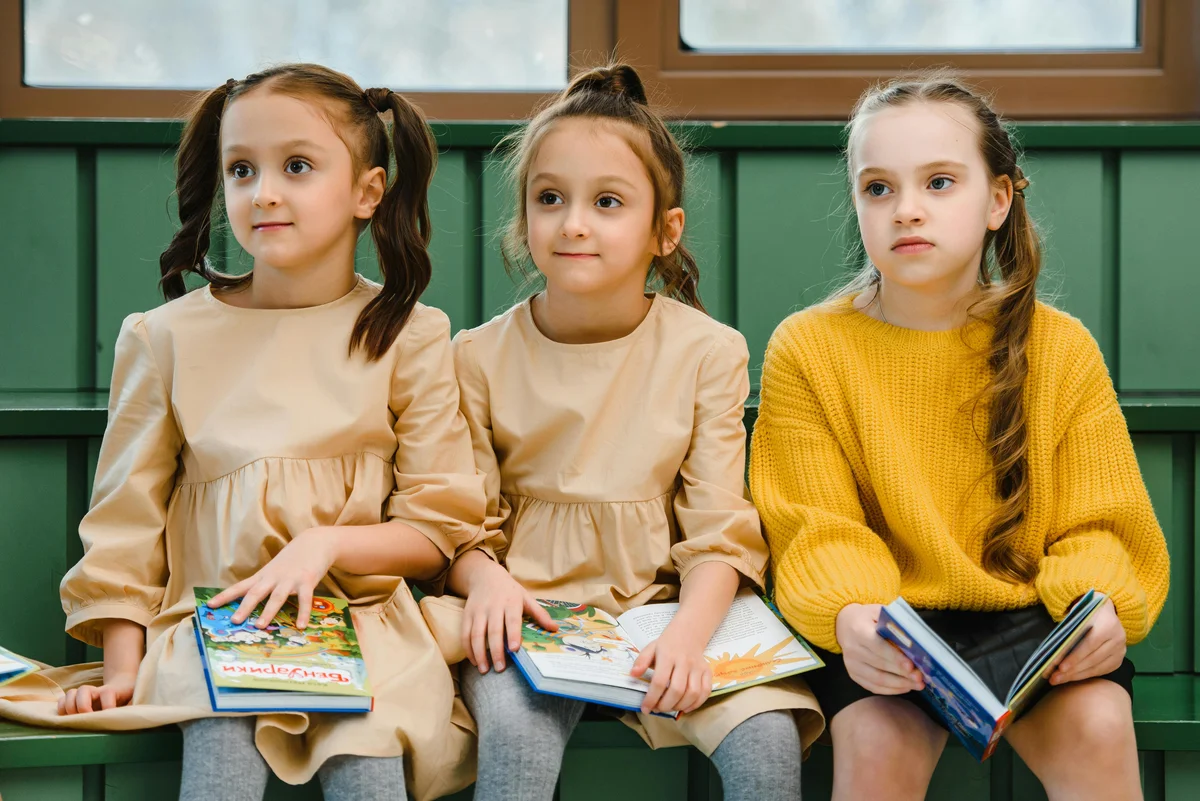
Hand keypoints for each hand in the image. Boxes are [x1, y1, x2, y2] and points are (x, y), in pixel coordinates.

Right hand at [58, 672, 136, 714]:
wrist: (123, 686)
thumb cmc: (129, 696)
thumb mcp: (135, 699)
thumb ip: (134, 707)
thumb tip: (136, 718)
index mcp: (112, 691)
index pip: (107, 693)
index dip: (107, 704)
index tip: (110, 714)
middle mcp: (96, 691)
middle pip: (84, 690)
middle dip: (82, 705)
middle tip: (87, 717)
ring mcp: (85, 694)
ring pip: (71, 693)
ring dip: (69, 706)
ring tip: (75, 719)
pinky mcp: (76, 699)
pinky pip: (62, 700)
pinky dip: (60, 708)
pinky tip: (65, 717)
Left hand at [208, 527, 337, 628]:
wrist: (315, 541)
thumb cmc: (293, 559)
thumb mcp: (275, 569)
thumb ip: (265, 583)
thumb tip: (251, 602)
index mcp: (264, 576)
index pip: (241, 586)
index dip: (225, 596)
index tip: (210, 605)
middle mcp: (274, 578)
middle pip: (256, 593)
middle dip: (244, 607)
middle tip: (235, 620)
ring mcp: (291, 579)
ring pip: (277, 597)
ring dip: (268, 611)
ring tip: (260, 625)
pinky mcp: (307, 580)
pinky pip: (305, 600)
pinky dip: (303, 613)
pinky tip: (300, 625)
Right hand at [462, 558, 556, 672]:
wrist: (485, 575)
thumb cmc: (510, 590)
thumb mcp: (526, 598)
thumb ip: (540, 614)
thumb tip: (555, 629)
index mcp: (511, 602)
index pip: (512, 620)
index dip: (513, 634)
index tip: (515, 649)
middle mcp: (494, 606)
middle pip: (493, 630)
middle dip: (496, 651)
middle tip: (500, 668)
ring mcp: (479, 611)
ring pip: (476, 634)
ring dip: (479, 653)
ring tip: (484, 669)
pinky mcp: (467, 614)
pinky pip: (465, 633)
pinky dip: (468, 649)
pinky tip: (474, 661)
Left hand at [630, 617, 712, 714]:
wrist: (688, 633)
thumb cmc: (667, 644)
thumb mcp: (651, 648)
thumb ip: (641, 661)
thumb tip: (633, 675)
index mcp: (668, 655)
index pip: (659, 681)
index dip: (651, 698)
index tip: (645, 708)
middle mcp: (685, 662)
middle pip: (677, 690)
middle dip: (665, 705)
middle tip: (657, 709)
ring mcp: (698, 667)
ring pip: (693, 693)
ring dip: (680, 706)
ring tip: (669, 708)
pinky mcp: (707, 672)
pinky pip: (705, 692)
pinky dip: (696, 704)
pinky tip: (685, 707)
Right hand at [836, 603, 923, 694]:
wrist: (845, 624)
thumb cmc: (867, 618)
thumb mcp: (878, 612)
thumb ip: (894, 623)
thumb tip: (915, 639)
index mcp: (859, 631)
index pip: (878, 647)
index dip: (895, 657)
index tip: (911, 665)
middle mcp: (852, 649)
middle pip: (879, 665)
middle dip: (902, 673)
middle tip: (920, 677)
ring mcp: (851, 664)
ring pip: (877, 679)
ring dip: (899, 684)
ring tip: (917, 685)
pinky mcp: (853, 674)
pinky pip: (873, 687)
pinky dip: (891, 689)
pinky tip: (905, 687)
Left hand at [1051, 598, 1125, 684]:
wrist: (1105, 613)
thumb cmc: (1085, 613)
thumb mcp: (1078, 615)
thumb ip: (1069, 631)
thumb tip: (1054, 652)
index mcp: (1108, 624)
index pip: (1089, 644)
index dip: (1074, 656)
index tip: (1059, 667)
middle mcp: (1118, 638)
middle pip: (1092, 658)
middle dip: (1072, 670)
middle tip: (1054, 677)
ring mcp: (1120, 651)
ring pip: (1096, 667)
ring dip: (1076, 675)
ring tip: (1058, 679)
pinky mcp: (1118, 660)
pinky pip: (1100, 671)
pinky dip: (1084, 675)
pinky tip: (1071, 678)